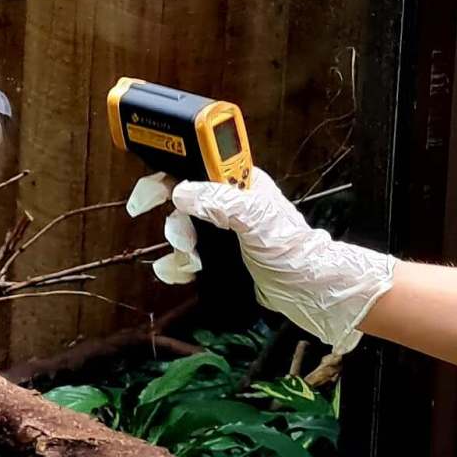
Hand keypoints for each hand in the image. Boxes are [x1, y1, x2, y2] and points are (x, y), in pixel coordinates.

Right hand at [127, 168, 394, 352]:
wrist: (307, 291)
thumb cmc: (293, 250)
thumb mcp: (256, 220)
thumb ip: (219, 201)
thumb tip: (181, 192)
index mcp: (236, 183)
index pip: (194, 165)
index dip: (167, 173)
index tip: (149, 193)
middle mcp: (226, 205)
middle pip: (179, 202)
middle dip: (175, 223)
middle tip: (183, 239)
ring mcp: (221, 233)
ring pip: (180, 233)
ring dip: (179, 249)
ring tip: (195, 261)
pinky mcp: (218, 258)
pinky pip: (184, 258)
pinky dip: (178, 267)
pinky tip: (186, 273)